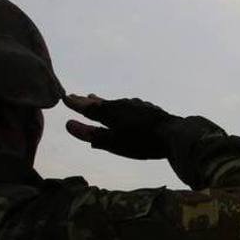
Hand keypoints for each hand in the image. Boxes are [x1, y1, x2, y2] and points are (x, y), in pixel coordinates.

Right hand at [64, 94, 178, 159]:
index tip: (65, 98)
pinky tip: (126, 106)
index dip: (76, 105)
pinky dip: (121, 105)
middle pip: (102, 103)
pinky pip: (130, 105)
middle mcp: (122, 105)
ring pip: (116, 102)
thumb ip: (91, 135)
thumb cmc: (141, 142)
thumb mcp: (114, 142)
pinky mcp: (149, 109)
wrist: (174, 134)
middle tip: (77, 96)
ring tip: (97, 98)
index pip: (88, 108)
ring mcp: (137, 105)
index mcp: (110, 113)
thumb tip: (68, 125)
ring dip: (104, 101)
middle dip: (88, 101)